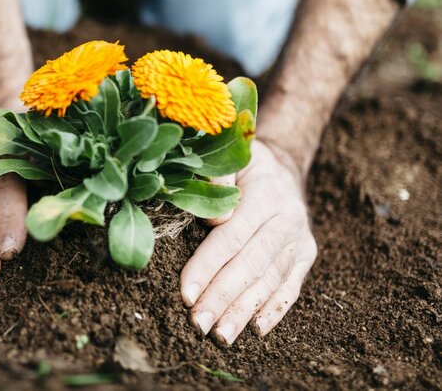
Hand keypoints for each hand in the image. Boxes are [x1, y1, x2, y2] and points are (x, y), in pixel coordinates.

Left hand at [180, 139, 316, 344]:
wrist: (284, 165)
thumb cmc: (245, 164)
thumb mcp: (232, 157)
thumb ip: (218, 177)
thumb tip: (213, 217)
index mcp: (265, 195)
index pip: (231, 238)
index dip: (208, 267)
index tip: (187, 294)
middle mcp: (286, 220)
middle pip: (250, 265)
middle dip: (222, 298)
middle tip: (198, 324)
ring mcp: (299, 240)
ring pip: (270, 281)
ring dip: (244, 312)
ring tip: (221, 336)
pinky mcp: (306, 255)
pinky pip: (291, 286)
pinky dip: (275, 310)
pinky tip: (256, 331)